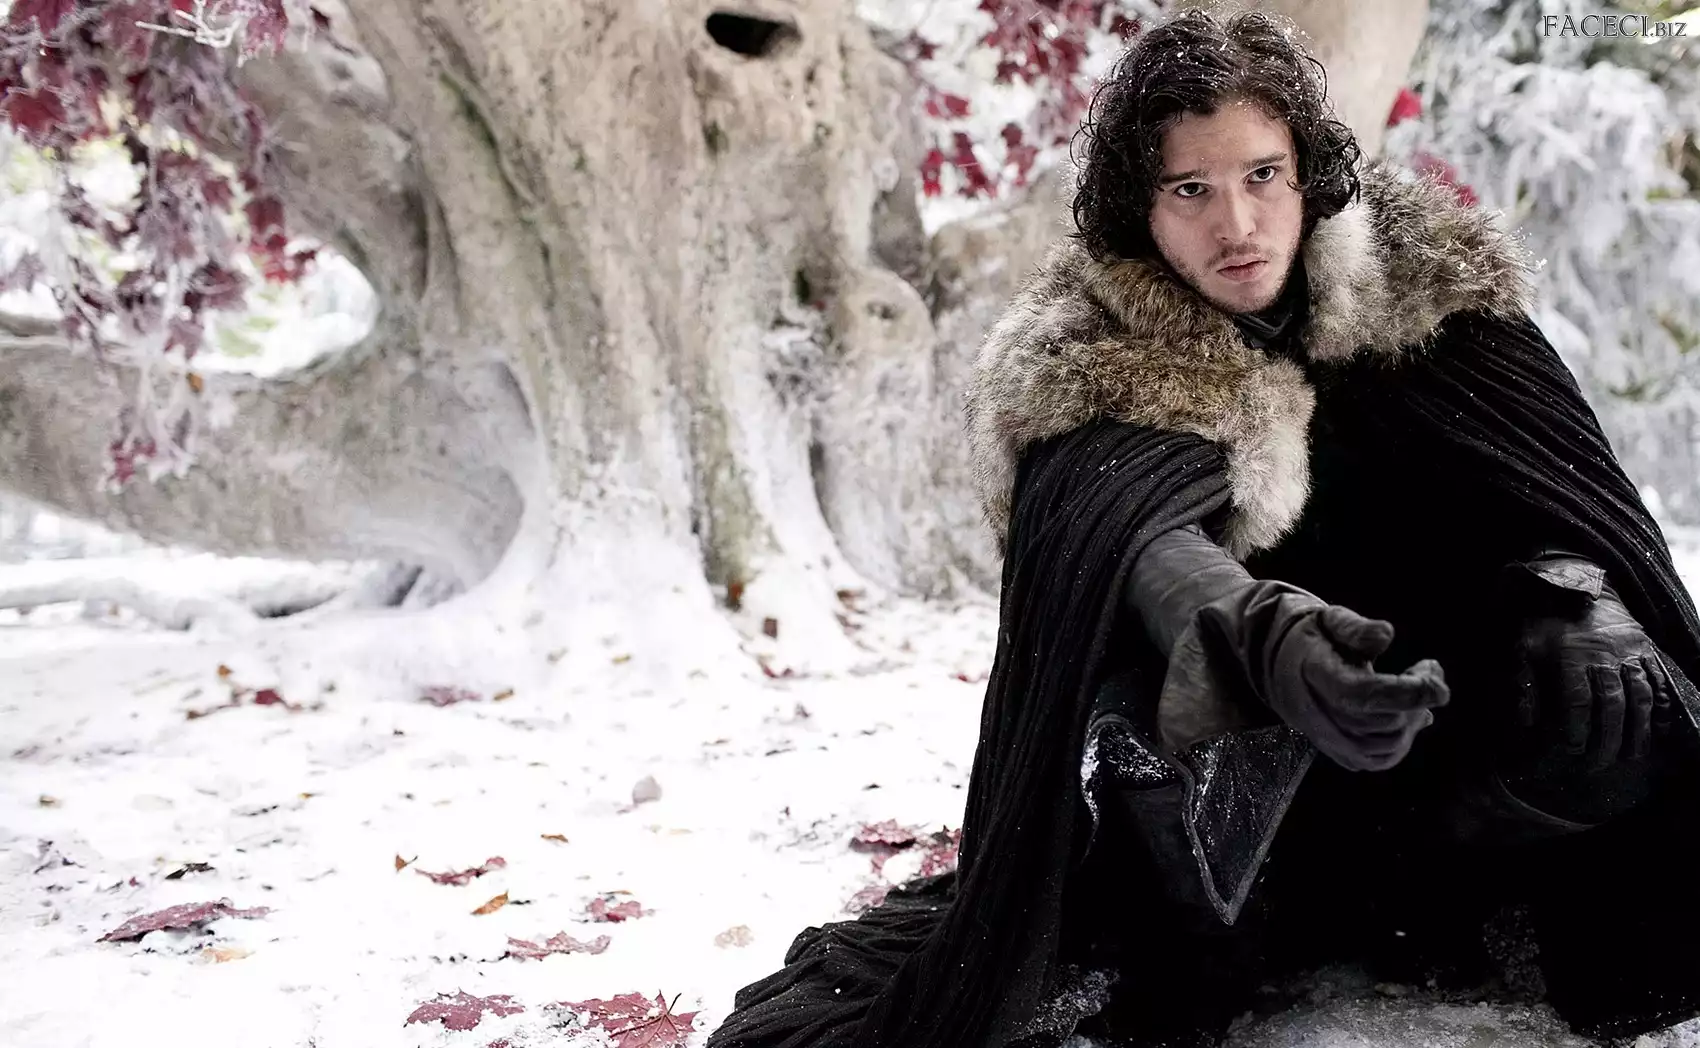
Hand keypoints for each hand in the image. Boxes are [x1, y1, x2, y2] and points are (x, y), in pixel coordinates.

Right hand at [1263, 603, 1450, 771]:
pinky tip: (1411, 717)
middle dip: (1414, 702)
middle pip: (1377, 724)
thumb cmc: (1311, 638)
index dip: (1406, 692)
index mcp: (1314, 674)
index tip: (1436, 675)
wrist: (1276, 663)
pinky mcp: (1333, 749)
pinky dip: (1401, 744)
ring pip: (1380, 749)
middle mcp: (1315, 712)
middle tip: (1429, 673)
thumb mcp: (1329, 619)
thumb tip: (1386, 635)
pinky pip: (1374, 761)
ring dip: (1411, 724)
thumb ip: (1354, 627)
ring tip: (1420, 694)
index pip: (1362, 693)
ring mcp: (1323, 736)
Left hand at [1515, 584, 1676, 767]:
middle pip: (1612, 704)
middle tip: (1600, 765)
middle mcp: (1605, 656)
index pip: (1577, 701)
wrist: (1577, 583)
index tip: (1573, 750)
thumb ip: (1523, 682)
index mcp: (1572, 656)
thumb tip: (1526, 721)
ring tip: (1633, 755)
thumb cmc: (1545, 620)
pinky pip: (1659, 679)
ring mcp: (1630, 652)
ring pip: (1640, 695)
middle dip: (1608, 739)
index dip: (1577, 728)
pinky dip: (1663, 706)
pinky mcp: (1646, 648)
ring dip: (1638, 729)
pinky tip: (1661, 728)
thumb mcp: (1523, 644)